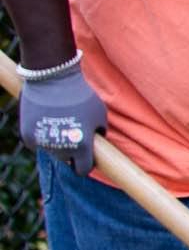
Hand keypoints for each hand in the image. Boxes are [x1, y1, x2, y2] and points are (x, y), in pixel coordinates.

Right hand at [16, 55, 105, 175]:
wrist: (54, 80)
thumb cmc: (82, 96)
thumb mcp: (100, 115)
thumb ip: (99, 133)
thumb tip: (97, 145)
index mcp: (82, 146)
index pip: (83, 169)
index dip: (85, 164)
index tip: (85, 158)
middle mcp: (62, 148)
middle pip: (66, 158)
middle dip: (70, 149)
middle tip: (72, 132)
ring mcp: (43, 143)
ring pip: (51, 150)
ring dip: (55, 142)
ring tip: (59, 121)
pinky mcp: (28, 136)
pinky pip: (36, 142)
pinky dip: (41, 135)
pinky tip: (46, 120)